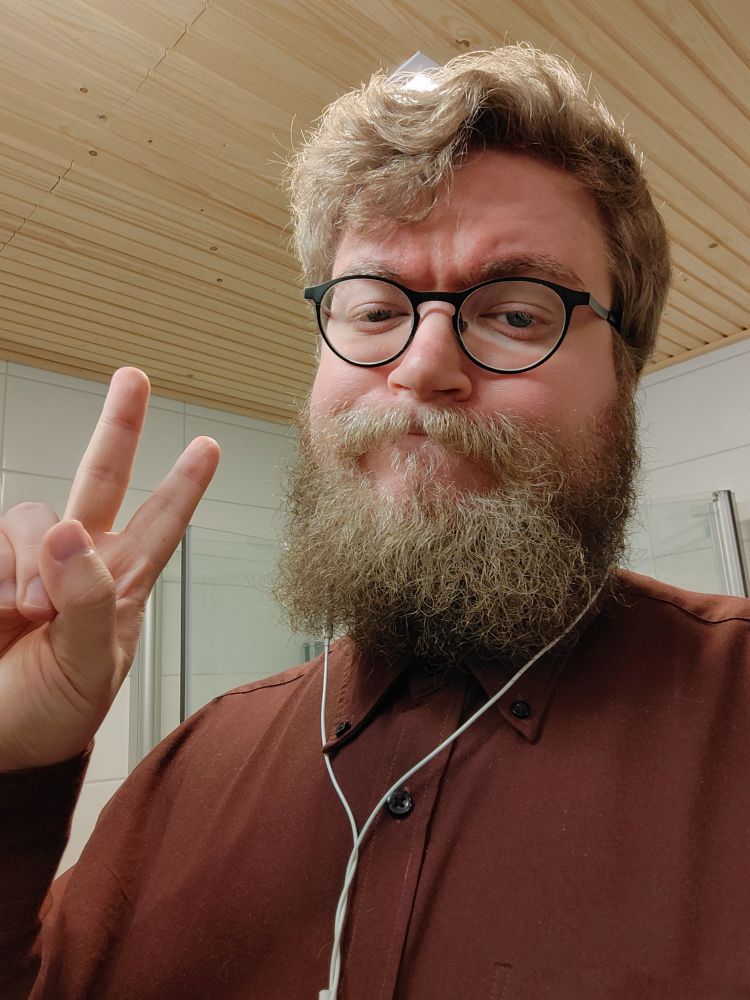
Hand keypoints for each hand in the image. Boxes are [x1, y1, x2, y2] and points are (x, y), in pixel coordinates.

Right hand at [0, 368, 219, 770]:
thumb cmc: (53, 711)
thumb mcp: (91, 668)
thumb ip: (90, 601)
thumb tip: (71, 532)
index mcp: (122, 584)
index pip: (161, 523)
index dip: (184, 484)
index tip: (208, 446)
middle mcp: (81, 560)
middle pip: (104, 477)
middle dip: (118, 426)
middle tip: (133, 378)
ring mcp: (33, 560)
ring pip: (37, 514)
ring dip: (35, 560)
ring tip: (29, 613)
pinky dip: (1, 572)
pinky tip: (4, 609)